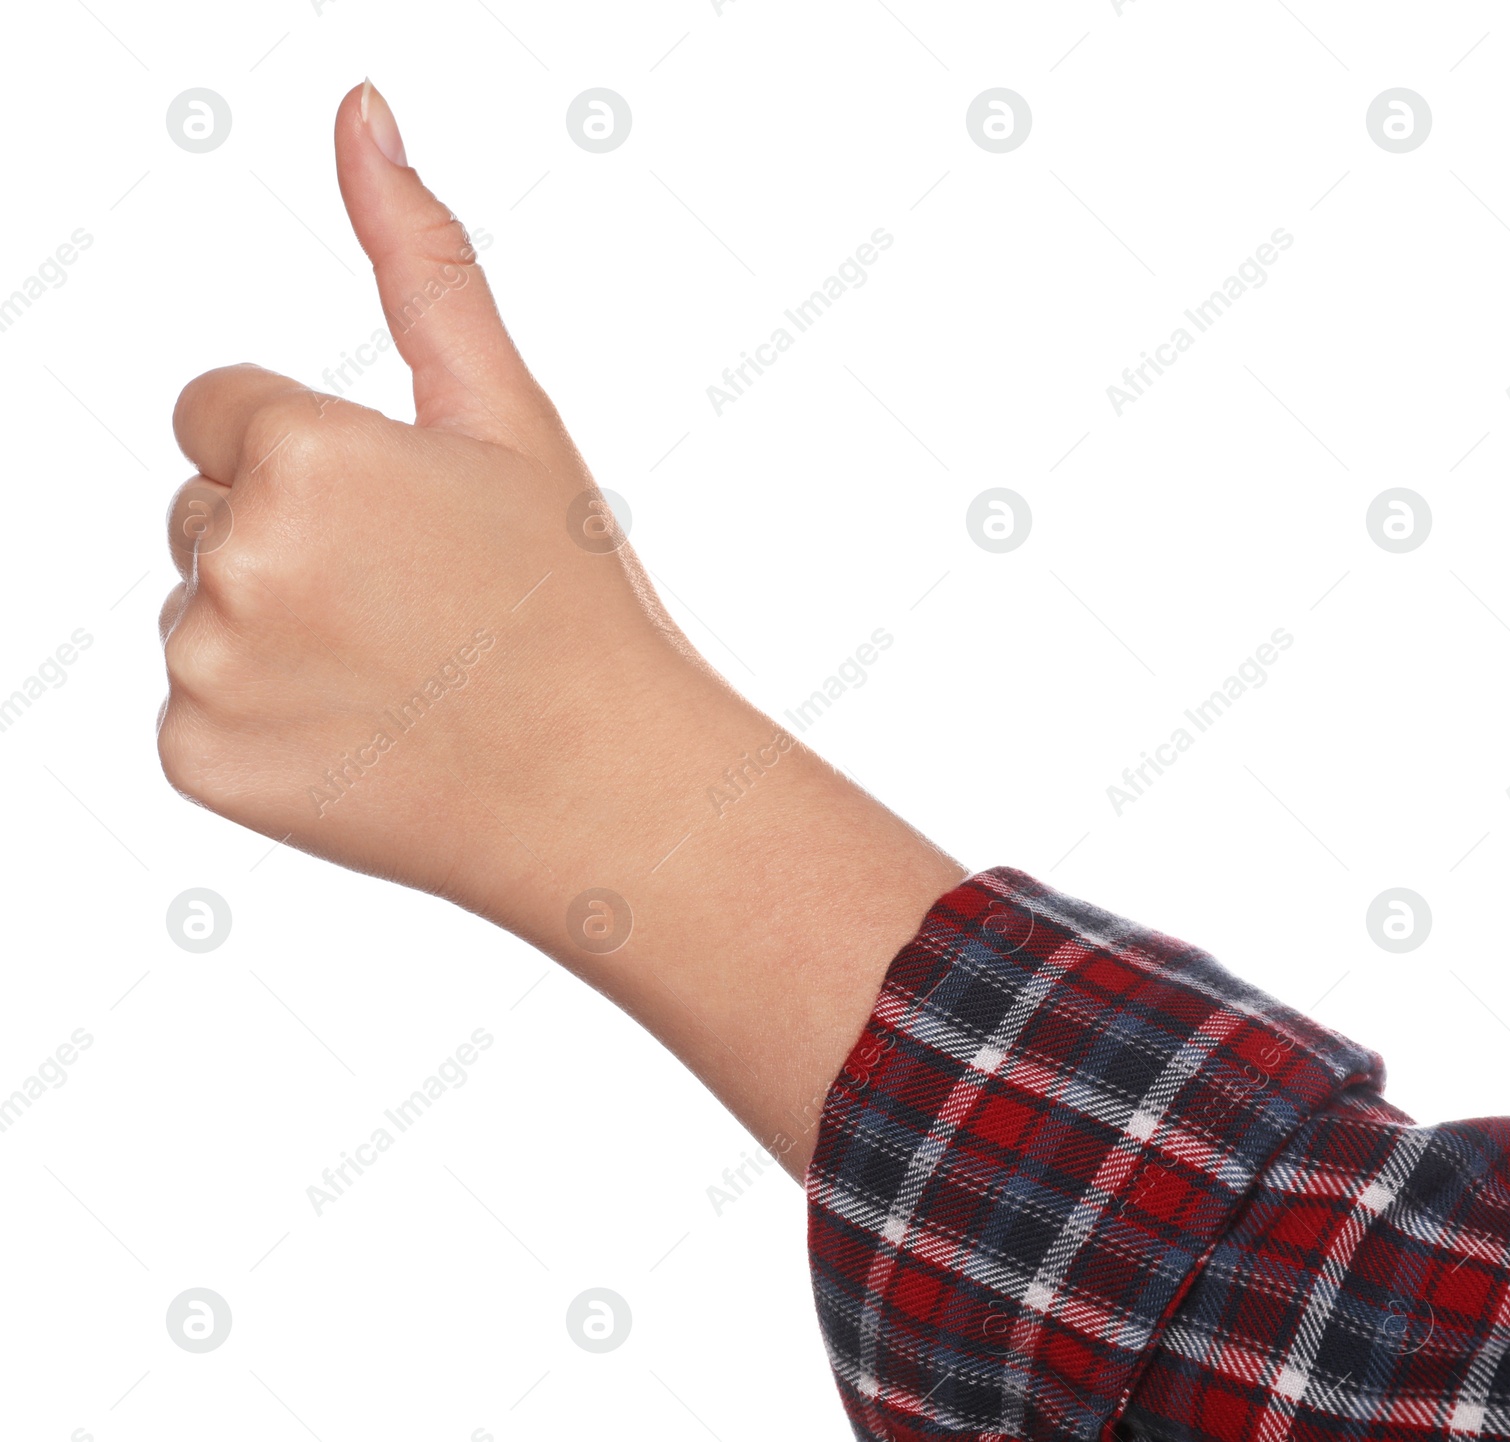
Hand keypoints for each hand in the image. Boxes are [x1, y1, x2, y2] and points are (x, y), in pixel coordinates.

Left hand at [158, 81, 963, 1169]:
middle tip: (418, 610)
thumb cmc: (573, 603)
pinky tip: (362, 738)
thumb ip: (421, 261)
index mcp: (300, 449)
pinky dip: (261, 724)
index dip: (320, 464)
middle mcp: (232, 553)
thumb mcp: (507, 418)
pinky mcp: (197, 759)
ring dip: (274, 632)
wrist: (609, 791)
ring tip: (398, 677)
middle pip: (205, 511)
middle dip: (293, 545)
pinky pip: (194, 710)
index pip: (222, 414)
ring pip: (198, 609)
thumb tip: (361, 114)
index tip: (404, 526)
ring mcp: (207, 666)